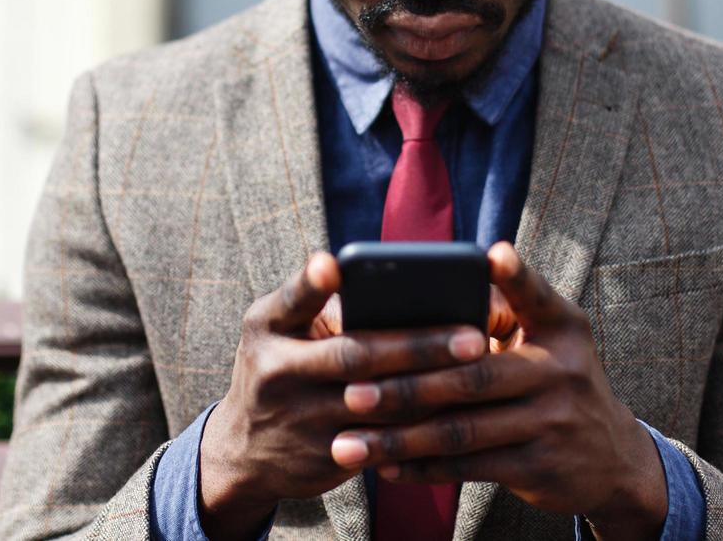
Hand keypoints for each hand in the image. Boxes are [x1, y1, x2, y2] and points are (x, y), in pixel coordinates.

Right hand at [199, 253, 487, 539]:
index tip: (333, 264)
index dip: (311, 284)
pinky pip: (381, 441)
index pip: (291, 300)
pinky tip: (459, 409)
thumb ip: (322, 307)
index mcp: (267, 327)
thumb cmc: (281, 367)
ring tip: (478, 370)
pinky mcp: (320, 458)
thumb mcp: (280, 330)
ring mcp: (298, 420)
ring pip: (376, 403)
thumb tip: (403, 287)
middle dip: (417, 346)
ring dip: (431, 387)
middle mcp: (275, 372)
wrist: (244, 452)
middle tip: (472, 337)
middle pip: (353, 356)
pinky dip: (420, 425)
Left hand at [329, 242, 667, 540]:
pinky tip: (385, 465)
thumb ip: (508, 314)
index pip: (536, 296)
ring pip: (462, 430)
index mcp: (562, 326)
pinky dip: (423, 467)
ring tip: (350, 442)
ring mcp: (552, 421)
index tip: (494, 254)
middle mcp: (561, 370)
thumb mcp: (553, 341)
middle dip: (406, 386)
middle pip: (472, 376)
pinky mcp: (540, 466)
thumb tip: (429, 295)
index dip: (516, 276)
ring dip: (399, 438)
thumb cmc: (559, 382)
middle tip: (351, 390)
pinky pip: (469, 467)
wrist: (614, 459)